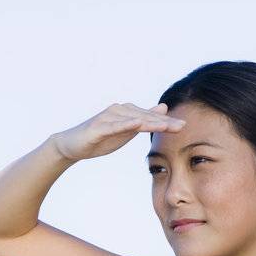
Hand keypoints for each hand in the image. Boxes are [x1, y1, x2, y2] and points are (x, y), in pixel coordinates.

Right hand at [51, 101, 183, 161]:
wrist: (71, 146)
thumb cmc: (99, 139)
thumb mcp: (125, 132)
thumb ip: (143, 121)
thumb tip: (162, 109)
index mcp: (127, 113)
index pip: (149, 118)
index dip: (166, 122)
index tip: (184, 126)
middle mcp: (119, 111)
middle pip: (145, 117)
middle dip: (163, 122)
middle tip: (181, 126)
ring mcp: (108, 118)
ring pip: (133, 120)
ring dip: (150, 122)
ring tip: (166, 126)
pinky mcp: (98, 127)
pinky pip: (114, 126)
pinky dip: (126, 124)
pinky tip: (137, 124)